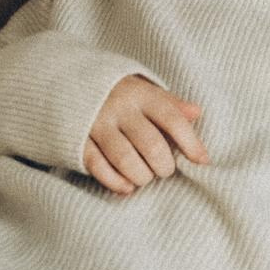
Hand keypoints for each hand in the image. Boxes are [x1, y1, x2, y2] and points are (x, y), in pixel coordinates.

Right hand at [83, 76, 209, 195]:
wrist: (67, 84)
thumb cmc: (117, 92)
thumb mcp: (143, 90)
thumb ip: (169, 103)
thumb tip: (197, 112)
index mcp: (140, 94)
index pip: (171, 118)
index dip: (190, 142)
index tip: (203, 161)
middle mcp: (119, 108)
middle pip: (151, 145)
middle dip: (164, 165)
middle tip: (165, 169)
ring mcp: (97, 124)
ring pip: (125, 159)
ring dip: (141, 176)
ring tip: (146, 177)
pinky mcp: (78, 140)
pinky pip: (98, 167)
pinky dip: (115, 182)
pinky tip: (126, 186)